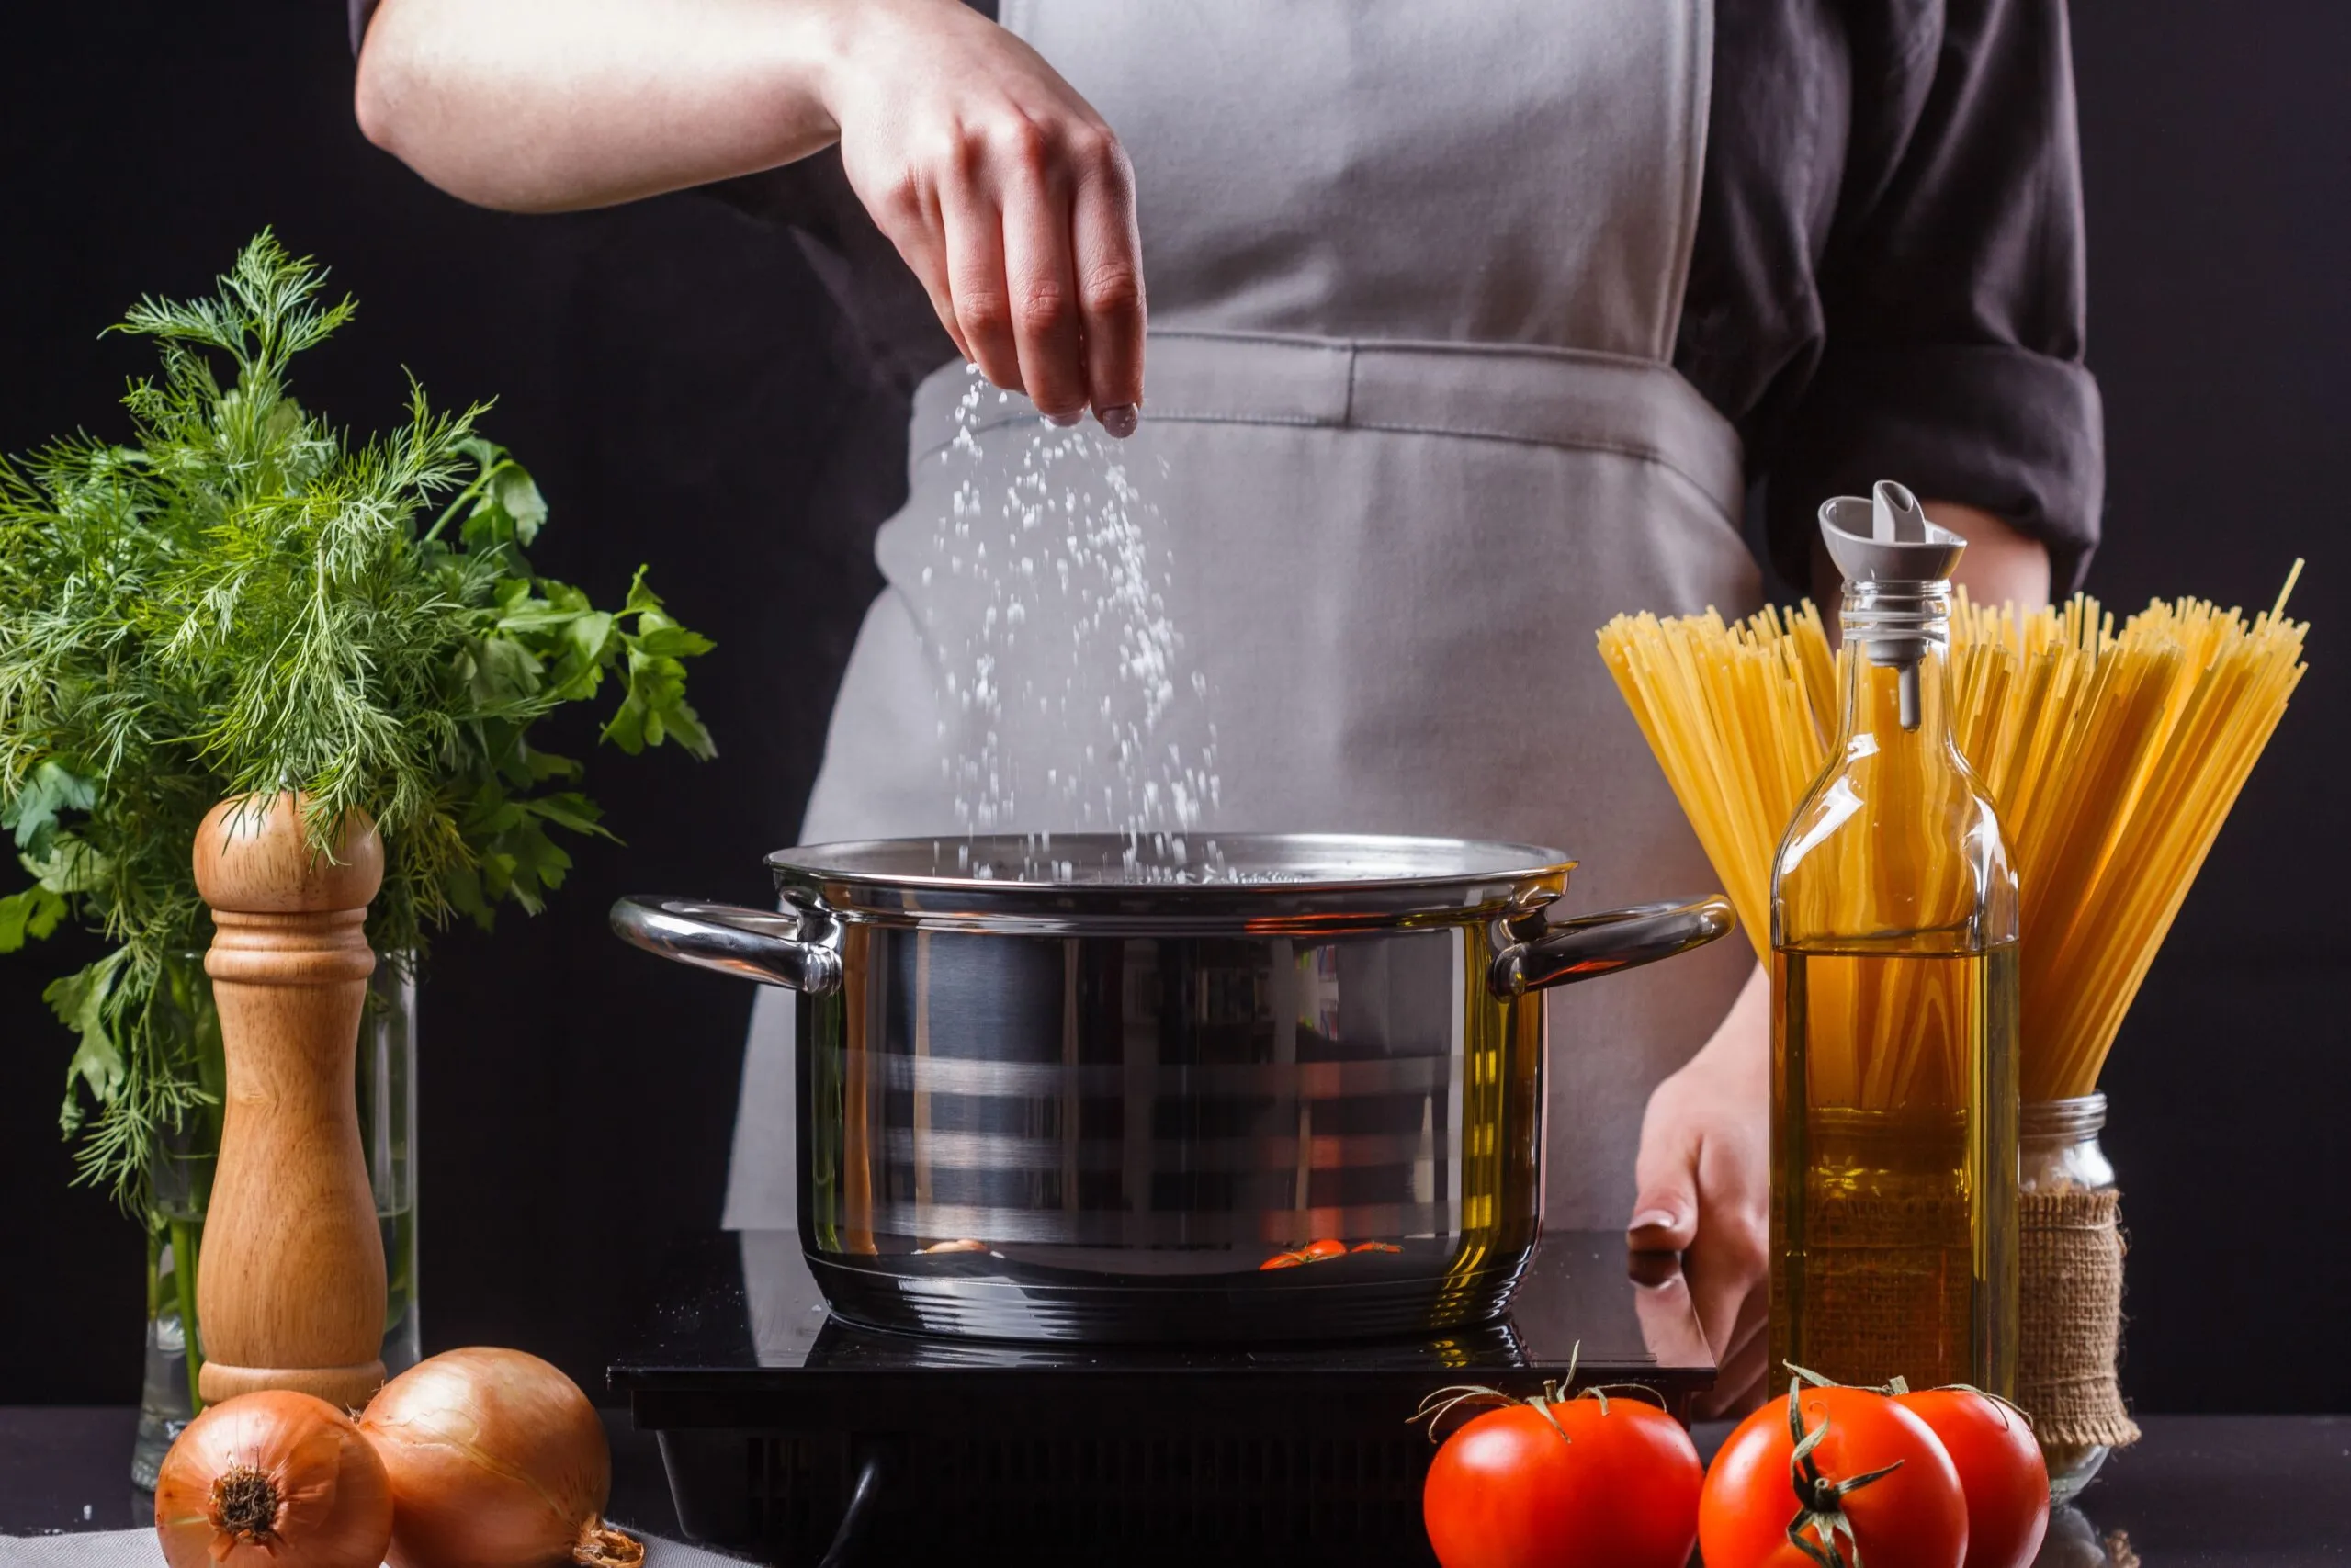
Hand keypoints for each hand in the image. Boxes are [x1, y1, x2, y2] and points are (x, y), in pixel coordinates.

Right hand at [819, 0, 1144, 429]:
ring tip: (1023, 389)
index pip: (1114, 289)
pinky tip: (984, 349)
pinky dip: (969, 340)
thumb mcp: (1073, 154)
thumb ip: (1092, 242)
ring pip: (989, 313)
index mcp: (1095, 158)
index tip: (1122, 416)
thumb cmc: (1006, 116)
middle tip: (1066, 415)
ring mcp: (963, 173)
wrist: (900, 46)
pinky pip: (943, 295)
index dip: (1119, 367)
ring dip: (1010, 372)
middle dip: (1062, 385)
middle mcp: (1033, 160)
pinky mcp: (906, 193)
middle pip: (1050, 312)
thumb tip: (1107, 360)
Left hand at [1628, 963, 1770, 1417]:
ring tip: (1690, 1310)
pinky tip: (1727, 1335)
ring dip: (1717, 1361)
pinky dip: (1751, 1360)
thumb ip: (1661, 1195)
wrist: (1779, 1083)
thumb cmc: (1717, 1107)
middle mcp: (1778, 1281)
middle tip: (1661, 1308)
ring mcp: (1801, 1288)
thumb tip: (1651, 1238)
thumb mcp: (1670, 1135)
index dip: (1660, 1353)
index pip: (1696, 1351)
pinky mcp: (1811, 1286)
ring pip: (1754, 1370)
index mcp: (1735, 1250)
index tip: (1643, 1319)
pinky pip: (1781, 1352)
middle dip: (1682, 1359)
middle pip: (1723, 1372)